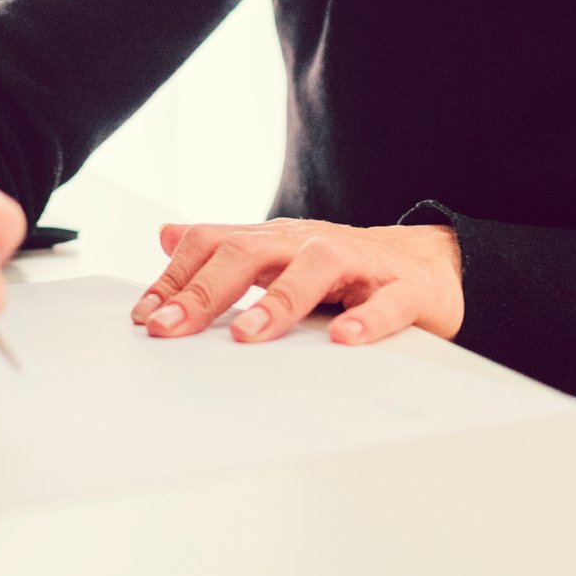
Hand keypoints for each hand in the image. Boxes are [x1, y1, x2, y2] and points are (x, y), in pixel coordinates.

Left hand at [129, 218, 463, 345]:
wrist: (429, 265)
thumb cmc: (343, 268)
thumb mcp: (279, 254)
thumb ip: (225, 248)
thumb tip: (166, 235)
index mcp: (277, 240)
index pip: (215, 244)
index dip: (176, 277)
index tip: (146, 317)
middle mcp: (310, 243)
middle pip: (251, 252)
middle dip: (205, 291)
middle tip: (170, 329)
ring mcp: (359, 262)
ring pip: (315, 268)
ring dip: (278, 301)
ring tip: (248, 334)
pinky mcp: (406, 290)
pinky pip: (387, 302)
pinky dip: (366, 320)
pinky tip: (344, 340)